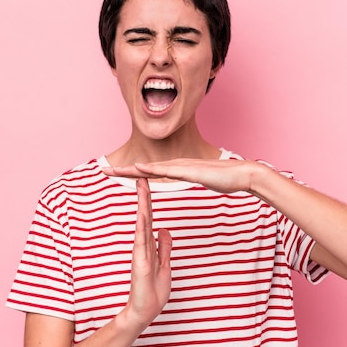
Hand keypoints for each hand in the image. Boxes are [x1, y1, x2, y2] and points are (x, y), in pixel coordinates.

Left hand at [104, 158, 263, 193]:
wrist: (242, 174)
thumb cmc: (226, 178)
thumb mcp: (203, 180)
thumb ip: (193, 178)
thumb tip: (187, 178)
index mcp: (179, 170)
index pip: (151, 171)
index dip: (132, 172)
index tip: (117, 173)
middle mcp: (177, 165)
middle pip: (145, 167)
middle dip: (124, 168)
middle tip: (104, 169)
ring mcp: (183, 167)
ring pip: (152, 167)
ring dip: (132, 169)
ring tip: (114, 170)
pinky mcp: (190, 171)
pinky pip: (167, 171)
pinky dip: (151, 170)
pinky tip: (139, 169)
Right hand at [123, 178, 172, 328]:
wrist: (145, 311)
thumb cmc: (153, 290)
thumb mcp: (164, 264)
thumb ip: (164, 246)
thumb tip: (164, 230)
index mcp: (149, 245)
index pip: (150, 218)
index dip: (149, 200)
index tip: (149, 183)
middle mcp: (142, 245)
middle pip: (144, 215)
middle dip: (143, 195)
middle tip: (142, 175)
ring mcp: (140, 253)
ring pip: (141, 224)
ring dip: (142, 205)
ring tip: (141, 186)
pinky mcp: (140, 263)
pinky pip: (141, 241)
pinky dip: (141, 226)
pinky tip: (141, 214)